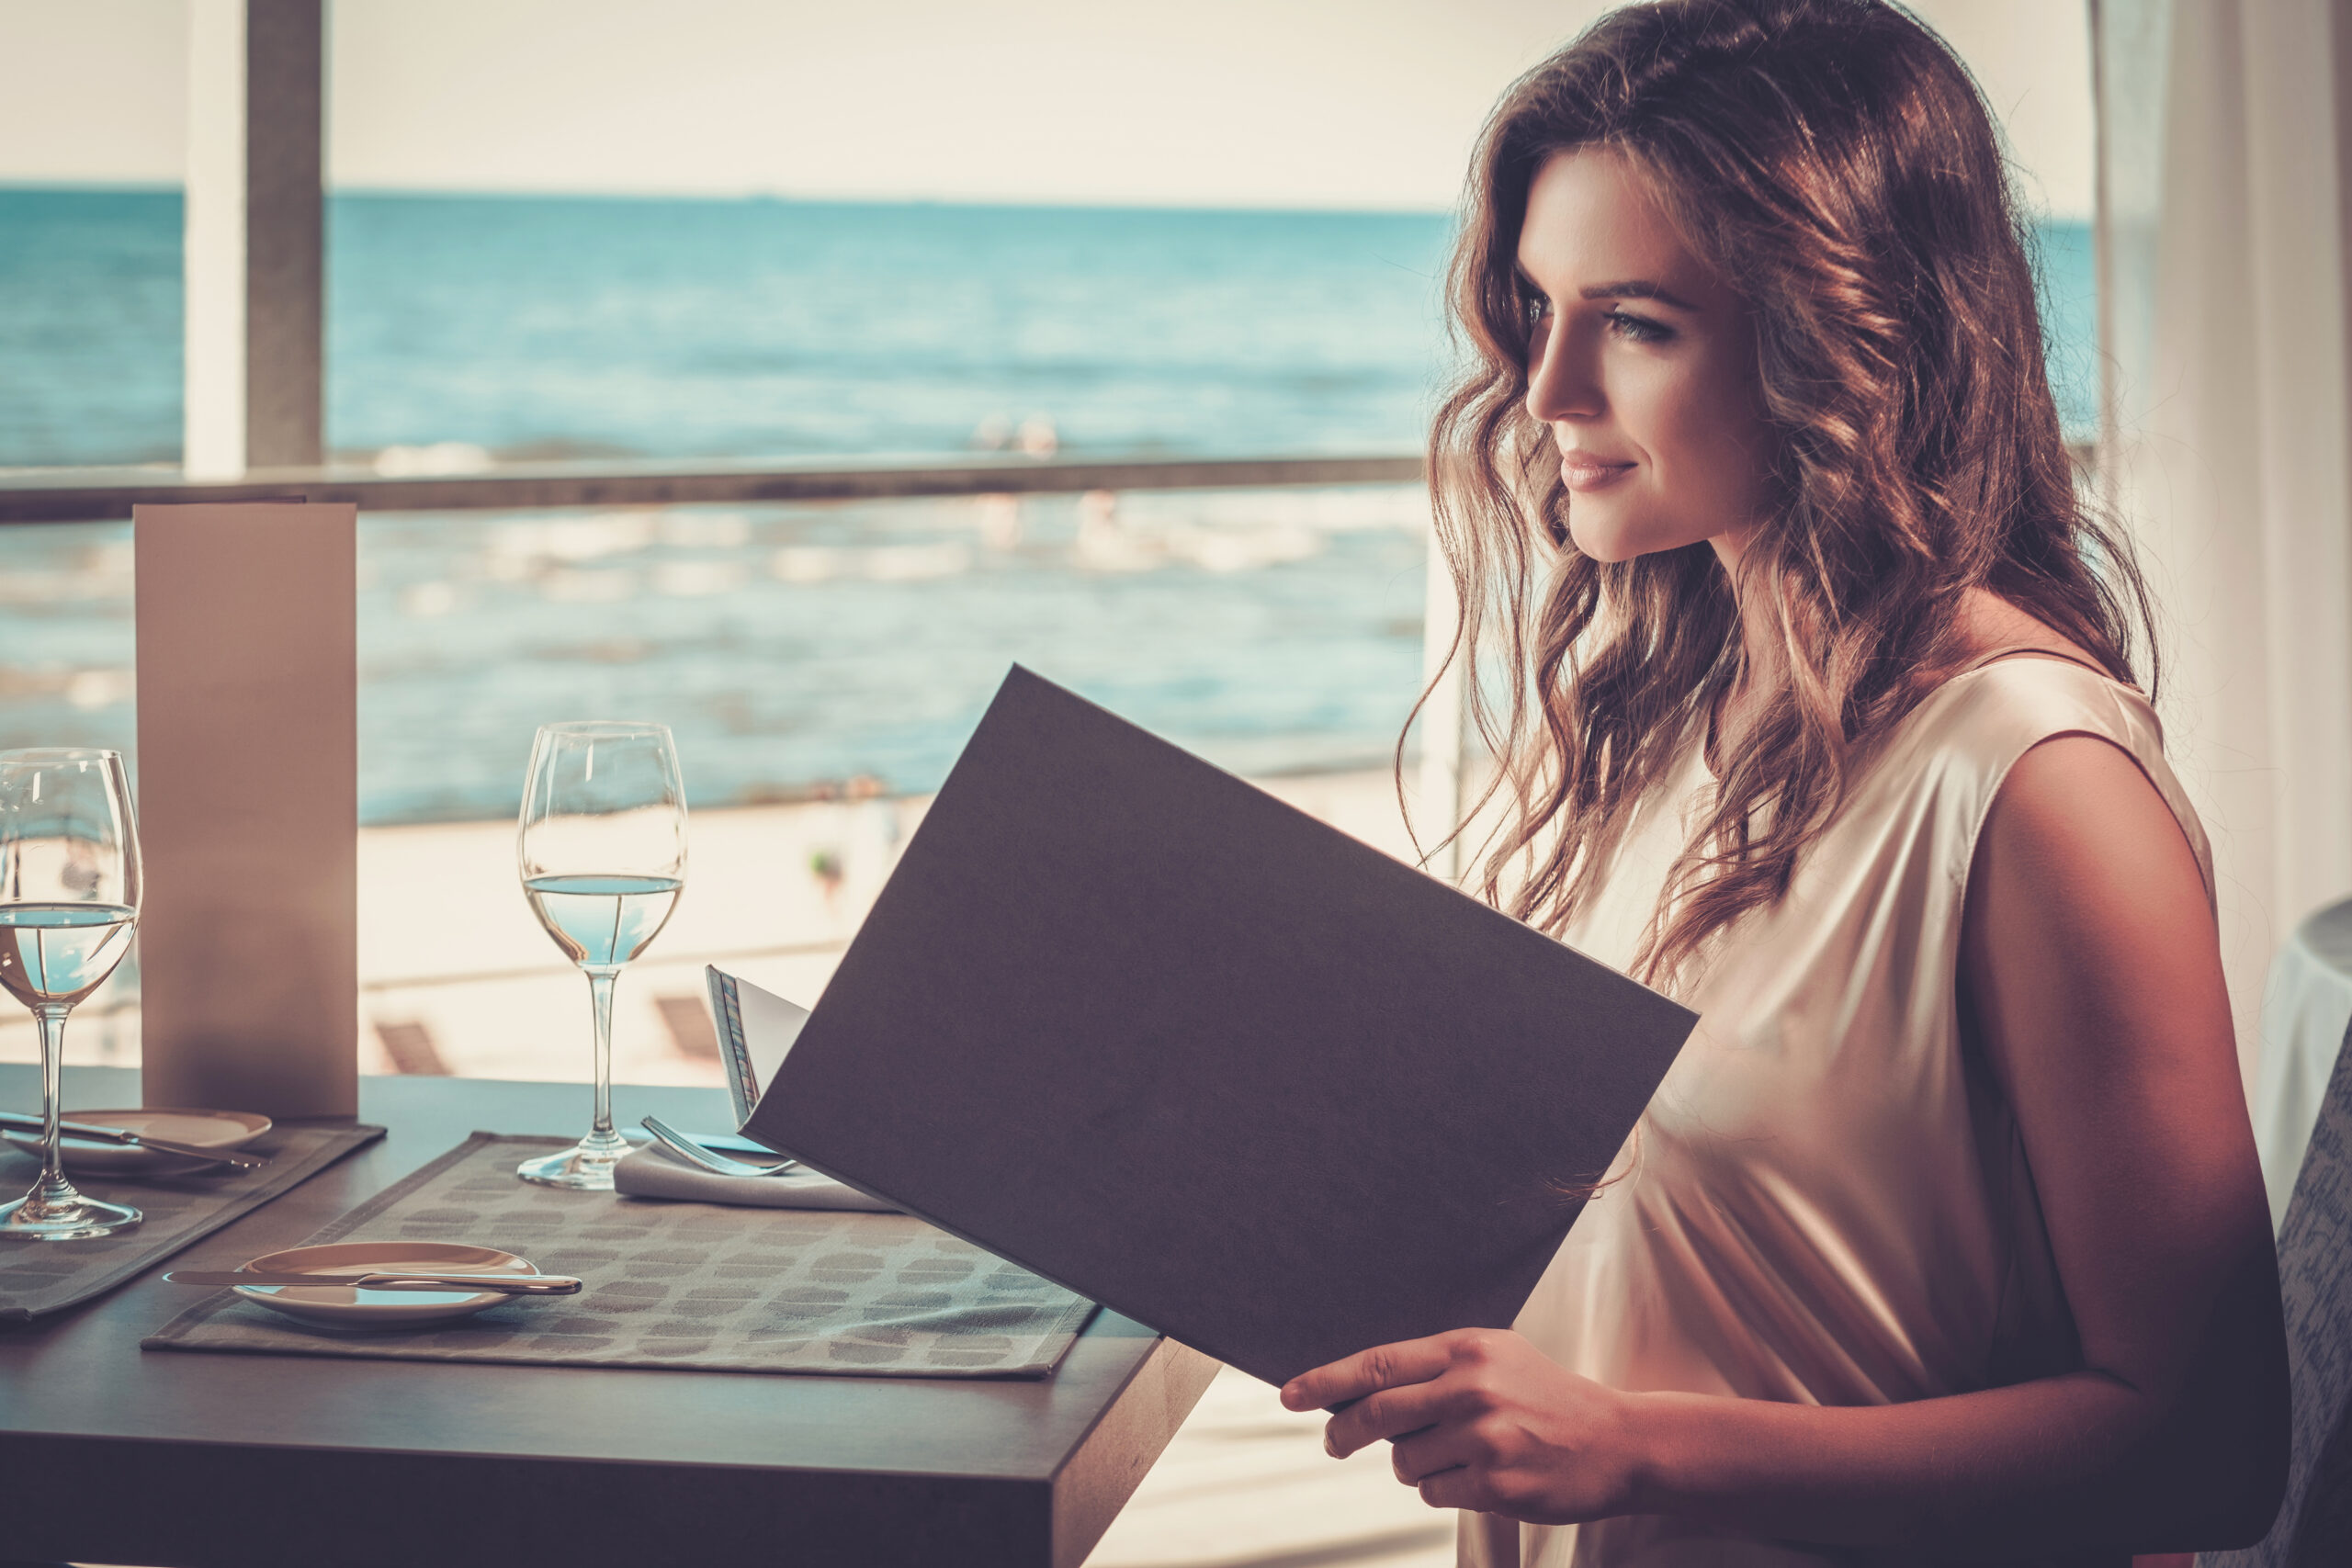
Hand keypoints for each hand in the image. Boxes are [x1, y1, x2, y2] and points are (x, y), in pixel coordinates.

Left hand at [1280, 1328, 1643, 1521]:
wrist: (1617, 1440)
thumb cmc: (1548, 1398)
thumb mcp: (1495, 1358)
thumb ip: (1434, 1368)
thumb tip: (1361, 1392)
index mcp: (1467, 1348)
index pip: (1378, 1363)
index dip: (1326, 1380)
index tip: (1291, 1394)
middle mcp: (1472, 1387)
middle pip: (1377, 1412)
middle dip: (1343, 1432)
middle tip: (1333, 1443)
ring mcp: (1484, 1436)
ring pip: (1405, 1460)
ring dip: (1414, 1465)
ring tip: (1455, 1455)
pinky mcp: (1496, 1481)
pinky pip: (1435, 1491)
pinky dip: (1443, 1488)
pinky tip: (1479, 1476)